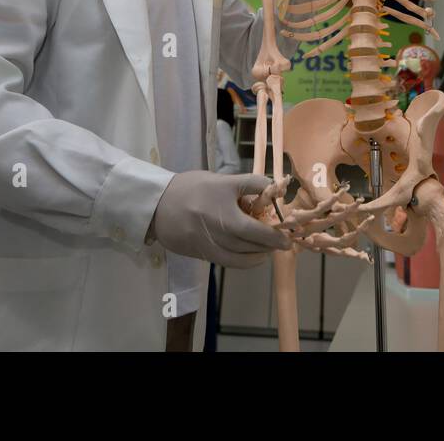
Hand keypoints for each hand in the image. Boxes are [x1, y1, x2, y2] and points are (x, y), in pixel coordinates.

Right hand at [149, 172, 291, 267]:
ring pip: (240, 257)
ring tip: (267, 251)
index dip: (274, 235)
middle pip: (251, 244)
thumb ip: (248, 184)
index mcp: (224, 211)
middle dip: (270, 245)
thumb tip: (273, 188)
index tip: (287, 236)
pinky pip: (227, 262)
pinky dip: (243, 262)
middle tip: (282, 243)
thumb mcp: (221, 180)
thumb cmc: (191, 188)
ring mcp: (208, 245)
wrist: (156, 204)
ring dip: (258, 256)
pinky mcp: (201, 254)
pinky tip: (250, 256)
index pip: (257, 229)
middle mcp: (218, 231)